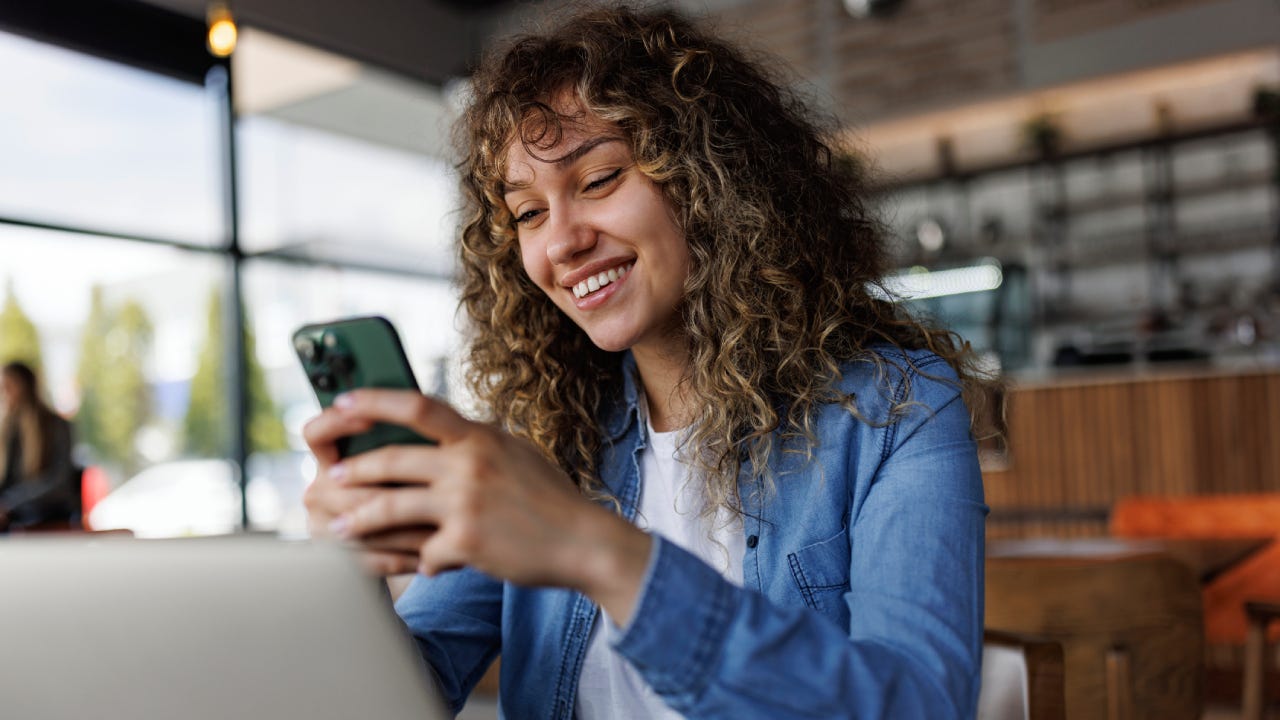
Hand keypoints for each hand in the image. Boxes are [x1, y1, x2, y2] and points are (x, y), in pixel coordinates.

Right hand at [301, 402, 435, 574]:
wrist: (399, 544)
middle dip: (393, 490)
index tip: (370, 419)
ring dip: (405, 530)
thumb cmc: (415, 488)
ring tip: (444, 530)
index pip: (317, 433)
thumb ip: (409, 444)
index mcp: (330, 459)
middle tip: (436, 490)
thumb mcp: (410, 460)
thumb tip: (426, 422)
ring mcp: (323, 526)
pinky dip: (401, 558)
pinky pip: (368, 560)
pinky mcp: (338, 560)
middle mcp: (319, 490)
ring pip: (360, 524)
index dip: (337, 423)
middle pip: (347, 485)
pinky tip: (429, 558)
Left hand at [326, 390, 652, 623]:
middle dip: (353, 469)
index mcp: (479, 437)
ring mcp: (466, 503)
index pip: (417, 406)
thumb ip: (474, 442)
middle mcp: (469, 464)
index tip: (342, 402)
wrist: (584, 542)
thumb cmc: (550, 499)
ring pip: (391, 506)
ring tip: (336, 527)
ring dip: (357, 518)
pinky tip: (417, 567)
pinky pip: (423, 553)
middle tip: (329, 477)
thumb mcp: (514, 453)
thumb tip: (437, 430)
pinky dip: (418, 561)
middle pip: (392, 459)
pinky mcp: (467, 542)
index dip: (373, 401)